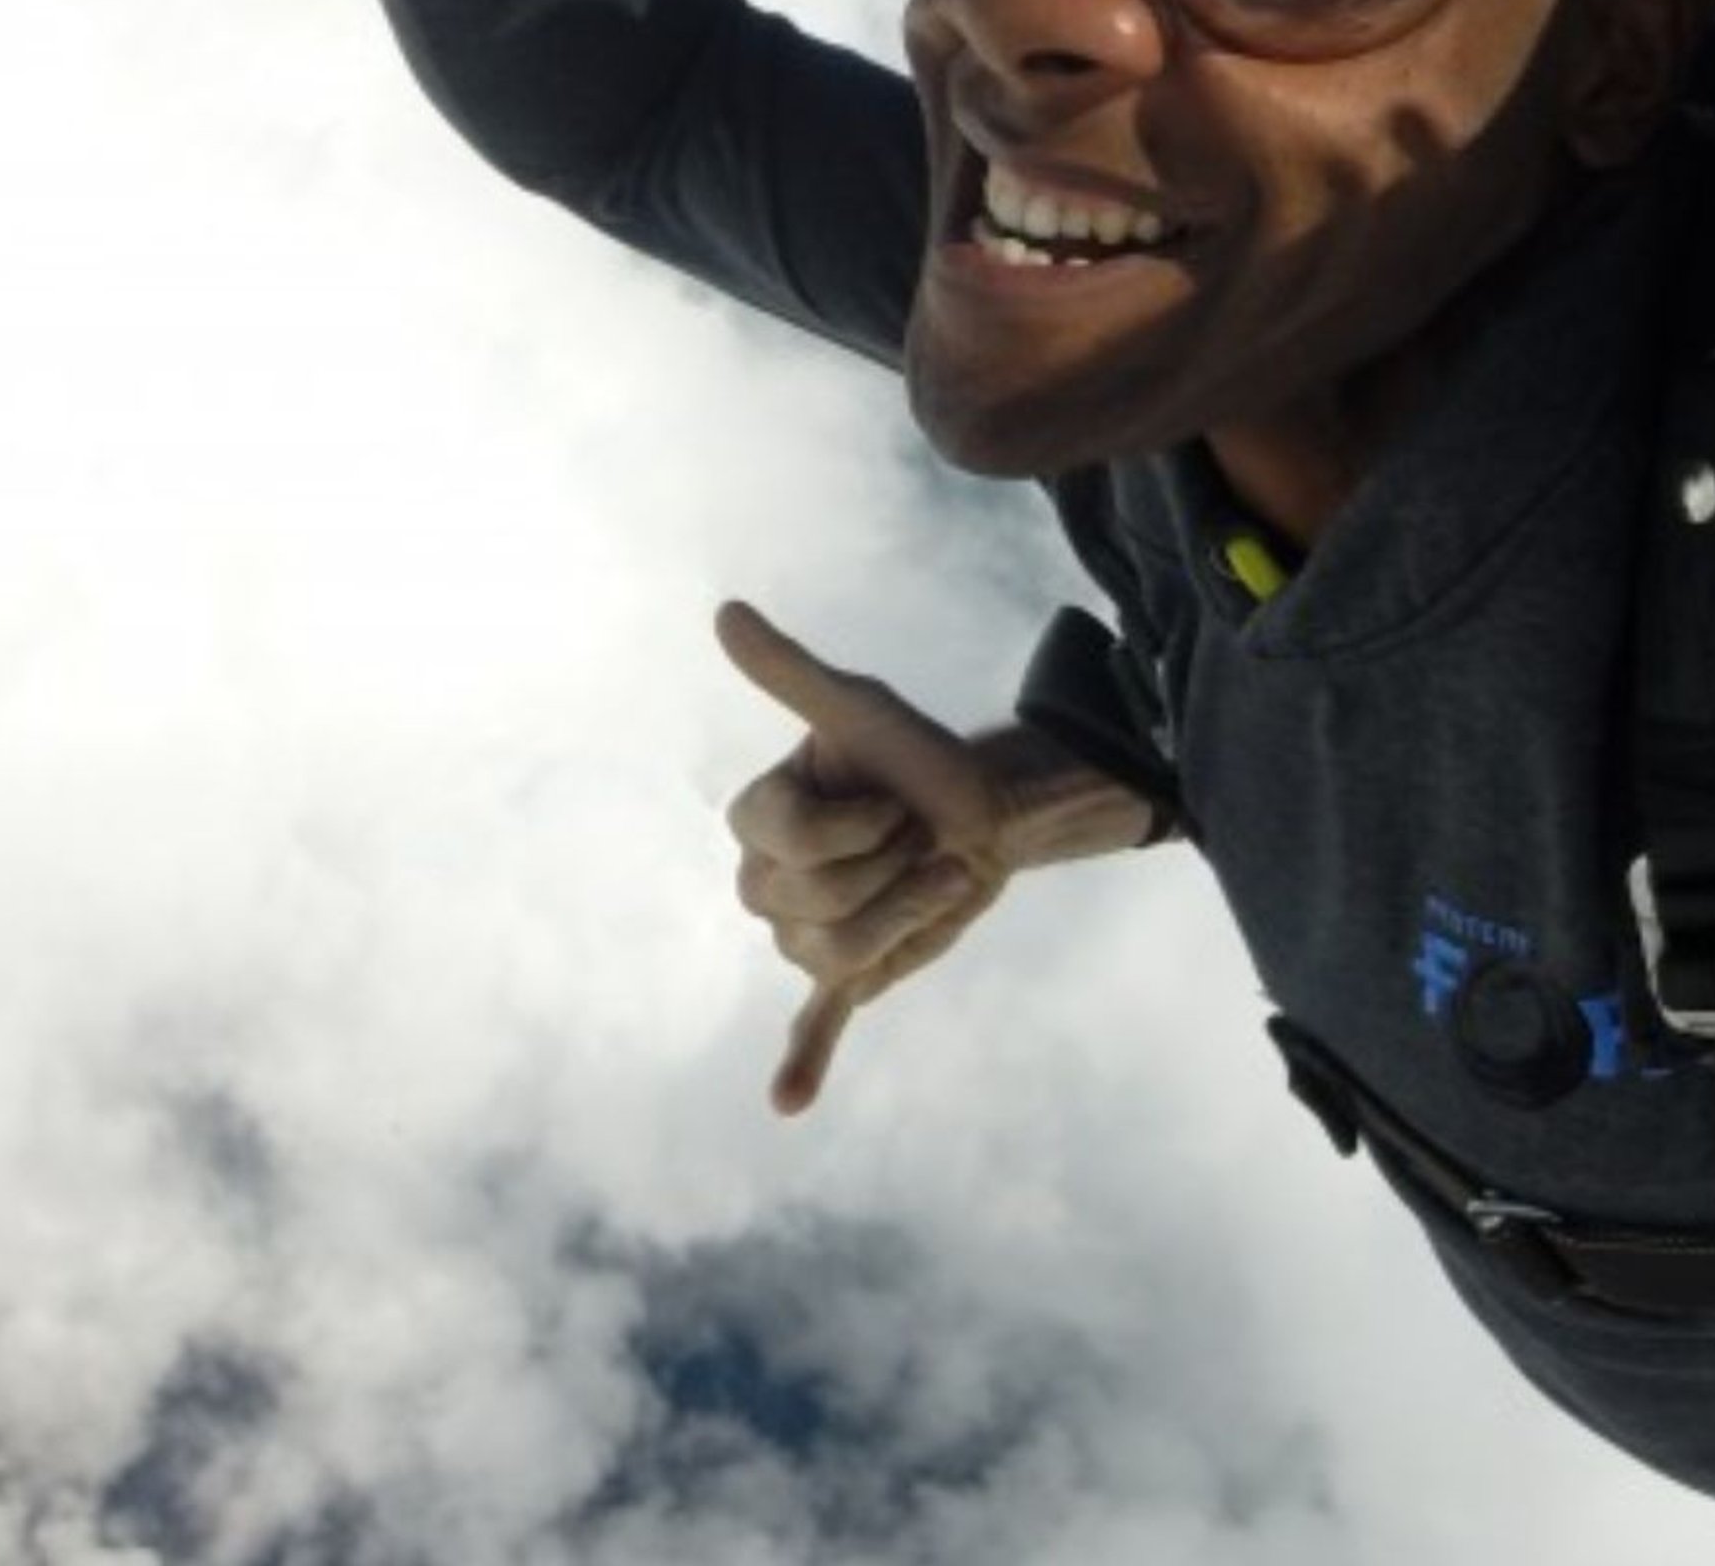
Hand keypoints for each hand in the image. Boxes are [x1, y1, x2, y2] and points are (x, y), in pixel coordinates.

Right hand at [715, 598, 1012, 1116]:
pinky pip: (817, 1021)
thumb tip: (725, 612)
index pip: (791, 846)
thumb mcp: (862, 711)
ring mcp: (805, 933)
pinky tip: (788, 1102)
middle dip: (889, 869)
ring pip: (836, 954)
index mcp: (758, 820)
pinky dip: (804, 1062)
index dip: (859, 826)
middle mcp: (766, 882)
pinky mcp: (854, 972)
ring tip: (934, 877)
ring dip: (908, 916)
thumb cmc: (916, 753)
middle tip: (918, 838)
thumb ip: (790, 674)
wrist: (988, 809)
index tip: (893, 799)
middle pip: (811, 905)